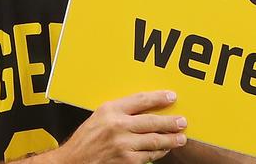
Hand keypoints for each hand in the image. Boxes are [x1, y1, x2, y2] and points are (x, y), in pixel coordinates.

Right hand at [54, 90, 187, 163]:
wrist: (73, 161)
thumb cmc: (86, 139)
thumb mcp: (100, 116)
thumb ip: (121, 111)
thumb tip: (146, 107)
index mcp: (111, 110)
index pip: (141, 100)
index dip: (159, 98)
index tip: (172, 97)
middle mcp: (117, 126)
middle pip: (152, 121)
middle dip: (170, 122)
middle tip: (182, 121)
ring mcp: (122, 145)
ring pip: (154, 141)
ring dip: (170, 140)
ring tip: (180, 138)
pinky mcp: (126, 162)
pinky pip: (148, 156)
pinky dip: (159, 153)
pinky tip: (164, 150)